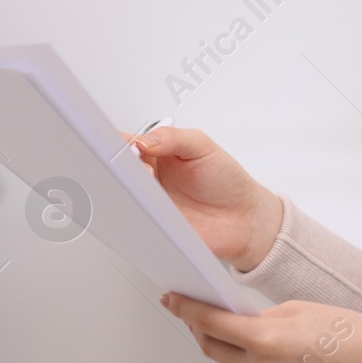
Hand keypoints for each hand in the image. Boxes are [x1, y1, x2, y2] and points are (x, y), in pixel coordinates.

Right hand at [118, 125, 282, 271]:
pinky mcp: (153, 224)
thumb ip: (173, 137)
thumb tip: (145, 140)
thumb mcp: (203, 146)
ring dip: (125, 191)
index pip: (128, 142)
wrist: (243, 220)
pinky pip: (134, 220)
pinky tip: (145, 209)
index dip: (119, 142)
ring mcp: (150, 202)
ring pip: (122, 195)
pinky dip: (133, 216)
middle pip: (118, 170)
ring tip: (144, 186)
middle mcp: (150, 176)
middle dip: (117, 167)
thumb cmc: (227, 181)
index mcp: (158, 152)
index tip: (122, 144)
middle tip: (131, 166)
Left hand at [161, 292, 361, 362]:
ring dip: (237, 355)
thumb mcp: (300, 309)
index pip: (210, 323)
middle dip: (204, 332)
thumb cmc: (353, 335)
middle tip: (203, 316)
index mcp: (267, 341)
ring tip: (265, 342)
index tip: (172, 300)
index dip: (186, 310)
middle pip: (214, 351)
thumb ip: (261, 317)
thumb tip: (234, 321)